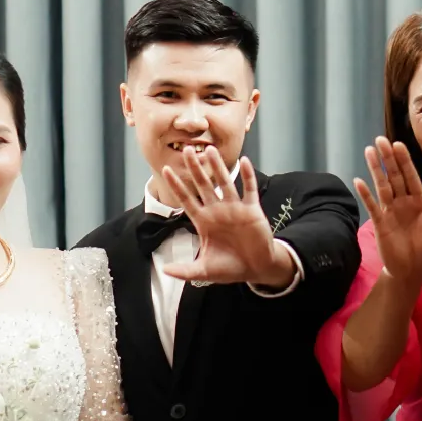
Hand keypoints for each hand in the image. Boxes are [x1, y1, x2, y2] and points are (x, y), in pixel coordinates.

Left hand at [161, 149, 292, 287]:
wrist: (256, 268)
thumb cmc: (230, 268)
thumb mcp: (204, 271)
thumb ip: (185, 271)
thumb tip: (165, 271)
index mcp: (204, 222)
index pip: (187, 199)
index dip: (177, 186)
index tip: (166, 171)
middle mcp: (218, 211)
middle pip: (203, 185)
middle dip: (195, 168)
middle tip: (187, 150)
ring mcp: (235, 208)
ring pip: (225, 182)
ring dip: (218, 166)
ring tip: (210, 149)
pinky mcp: (252, 210)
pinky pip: (249, 189)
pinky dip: (248, 175)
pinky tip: (244, 161)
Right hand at [353, 138, 421, 286]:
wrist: (412, 272)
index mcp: (420, 202)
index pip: (411, 177)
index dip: (405, 161)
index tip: (398, 144)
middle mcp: (404, 202)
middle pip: (394, 176)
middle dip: (388, 158)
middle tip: (380, 140)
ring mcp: (390, 211)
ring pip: (382, 186)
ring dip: (375, 169)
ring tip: (368, 151)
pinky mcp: (380, 223)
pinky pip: (371, 206)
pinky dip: (365, 194)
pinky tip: (359, 181)